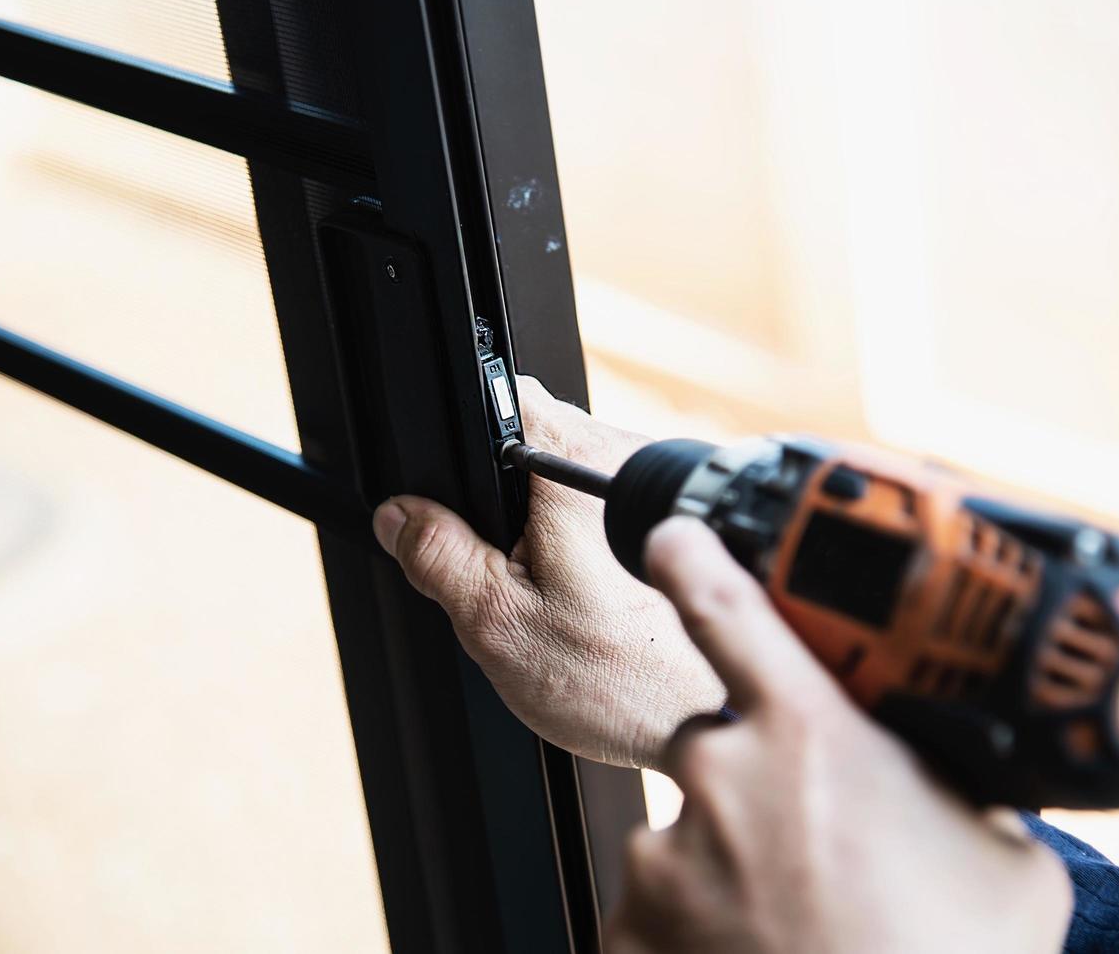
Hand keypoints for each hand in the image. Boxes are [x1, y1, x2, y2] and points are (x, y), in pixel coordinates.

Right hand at [370, 377, 725, 768]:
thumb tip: (400, 515)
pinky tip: (605, 603)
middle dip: (515, 499)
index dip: (468, 440)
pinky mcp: (690, 522)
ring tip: (569, 598)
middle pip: (543, 443)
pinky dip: (602, 550)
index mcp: (577, 463)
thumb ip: (439, 556)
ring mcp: (668, 487)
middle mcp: (633, 458)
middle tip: (518, 574)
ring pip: (583, 483)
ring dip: (561, 528)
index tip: (465, 498)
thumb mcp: (499, 622)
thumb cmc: (627, 679)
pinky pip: (621, 515)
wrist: (719, 721)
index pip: (505, 396)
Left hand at [606, 517, 1072, 953]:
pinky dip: (695, 920)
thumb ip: (945, 786)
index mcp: (806, 736)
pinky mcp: (630, 926)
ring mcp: (666, 856)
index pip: (726, 610)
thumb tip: (942, 774)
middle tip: (814, 843)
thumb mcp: (994, 852)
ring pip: (685, 829)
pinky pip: (656, 901)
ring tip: (797, 915)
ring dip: (728, 858)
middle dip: (752, 779)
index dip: (694, 559)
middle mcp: (719, 779)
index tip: (672, 536)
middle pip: (711, 742)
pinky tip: (755, 949)